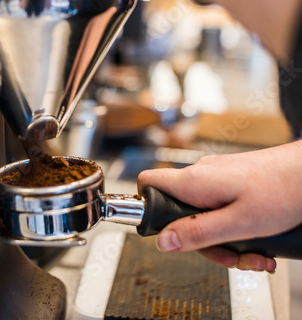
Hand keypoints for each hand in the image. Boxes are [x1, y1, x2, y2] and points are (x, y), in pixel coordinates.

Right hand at [137, 140, 301, 271]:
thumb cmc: (284, 189)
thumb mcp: (239, 223)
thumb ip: (198, 233)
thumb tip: (163, 241)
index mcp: (194, 182)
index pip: (147, 183)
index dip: (146, 206)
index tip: (161, 230)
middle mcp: (200, 175)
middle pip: (178, 211)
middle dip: (201, 240)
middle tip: (228, 255)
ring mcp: (215, 175)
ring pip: (202, 212)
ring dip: (222, 238)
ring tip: (251, 252)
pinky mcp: (229, 179)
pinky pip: (218, 206)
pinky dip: (232, 226)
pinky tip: (254, 238)